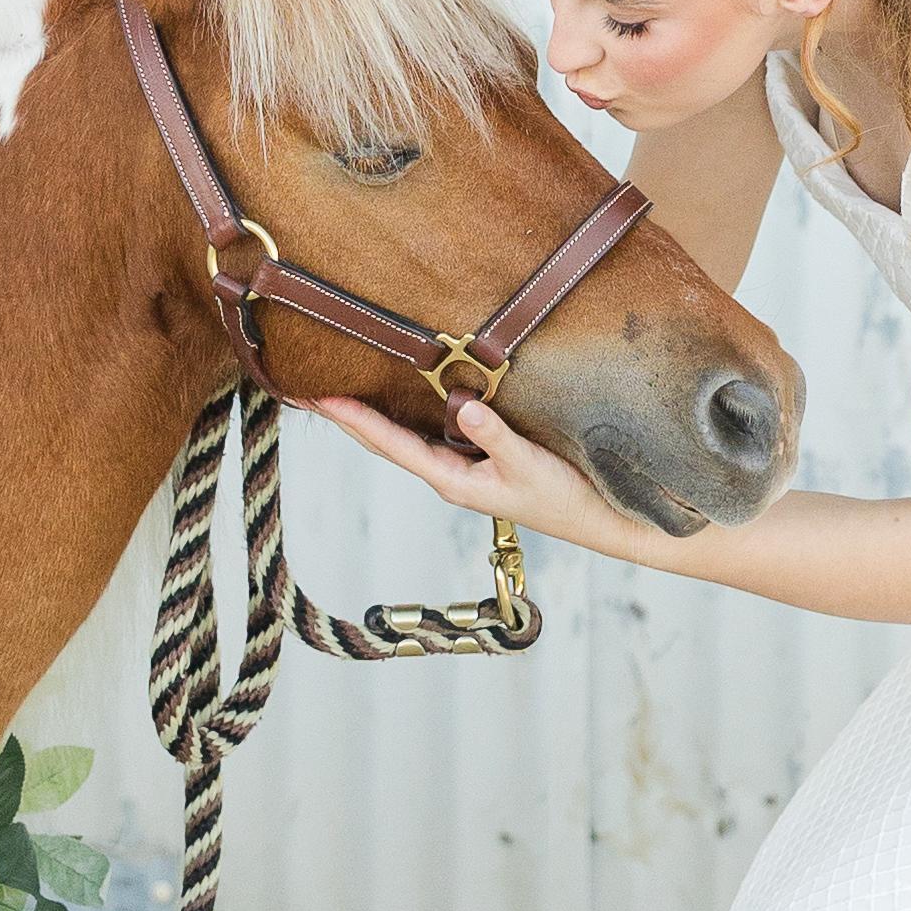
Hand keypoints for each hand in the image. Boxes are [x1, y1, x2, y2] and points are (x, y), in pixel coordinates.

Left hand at [311, 386, 665, 565]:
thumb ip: (495, 434)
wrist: (600, 520)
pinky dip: (410, 413)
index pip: (390, 443)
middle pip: (386, 439)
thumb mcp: (528, 464)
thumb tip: (462, 404)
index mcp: (452, 478)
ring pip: (407, 435)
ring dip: (374, 415)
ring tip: (342, 390)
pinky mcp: (482, 458)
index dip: (354, 419)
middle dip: (349, 417)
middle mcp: (450, 472)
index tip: (320, 397)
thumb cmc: (564, 498)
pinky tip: (404, 397)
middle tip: (310, 390)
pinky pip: (435, 430)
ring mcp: (464, 466)